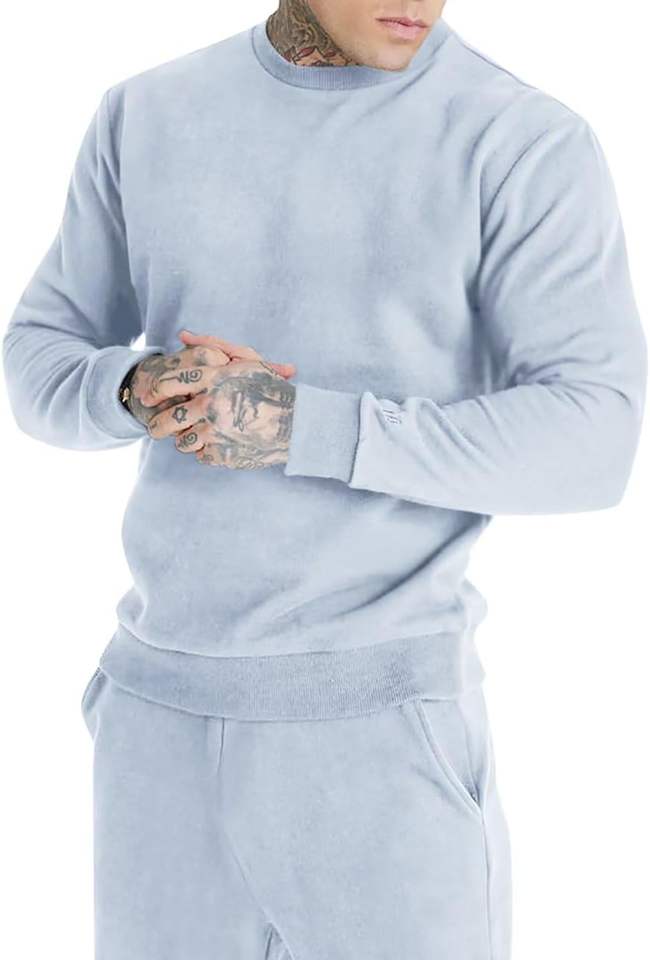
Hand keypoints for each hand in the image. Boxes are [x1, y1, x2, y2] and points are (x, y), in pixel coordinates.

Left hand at [142, 331, 296, 469]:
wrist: (298, 424)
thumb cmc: (271, 388)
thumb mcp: (246, 360)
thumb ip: (212, 344)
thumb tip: (182, 336)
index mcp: (214, 379)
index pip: (168, 384)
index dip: (153, 392)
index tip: (148, 398)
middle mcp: (211, 404)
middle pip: (167, 420)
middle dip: (157, 426)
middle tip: (156, 428)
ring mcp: (217, 432)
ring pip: (182, 442)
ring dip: (184, 441)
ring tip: (193, 436)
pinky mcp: (224, 454)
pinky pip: (201, 456)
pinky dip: (206, 452)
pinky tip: (217, 444)